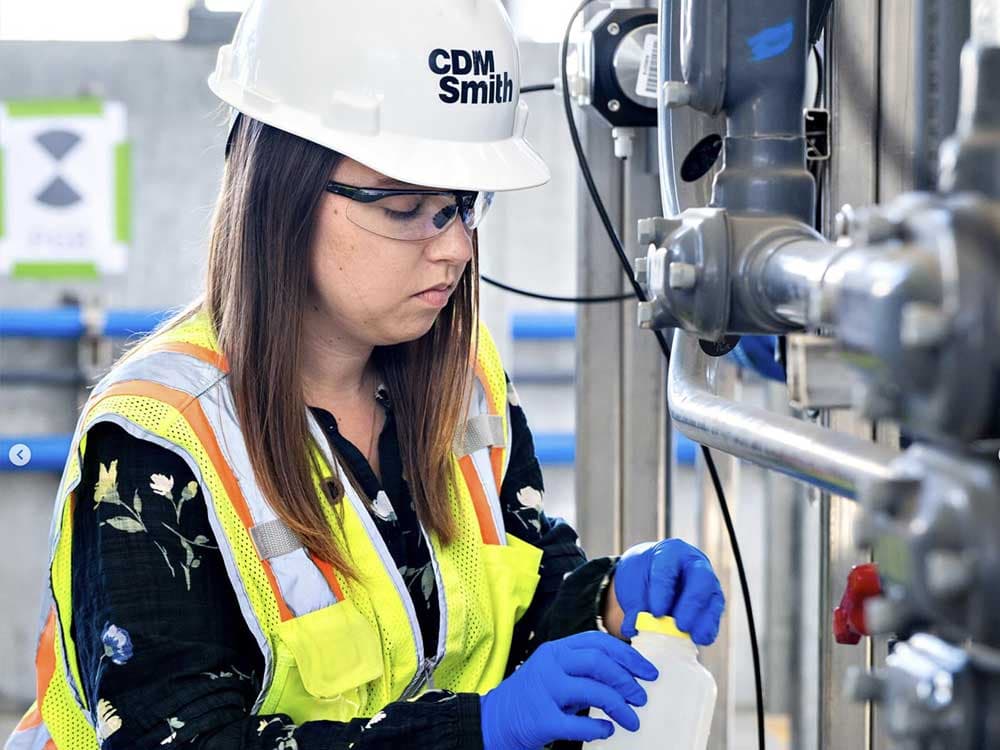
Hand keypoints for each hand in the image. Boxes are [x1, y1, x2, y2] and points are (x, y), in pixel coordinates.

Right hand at [479, 631, 658, 749]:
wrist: (492, 720)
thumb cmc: (530, 697)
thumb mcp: (554, 672)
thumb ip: (581, 668)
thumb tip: (626, 674)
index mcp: (556, 650)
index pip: (599, 642)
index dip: (628, 656)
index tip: (648, 672)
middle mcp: (550, 665)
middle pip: (599, 662)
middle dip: (628, 680)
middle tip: (642, 698)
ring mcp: (544, 691)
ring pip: (594, 691)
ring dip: (620, 707)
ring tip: (632, 720)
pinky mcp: (541, 719)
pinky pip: (579, 723)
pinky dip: (600, 728)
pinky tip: (607, 731)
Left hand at [611, 539, 724, 644]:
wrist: (649, 576)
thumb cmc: (642, 576)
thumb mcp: (633, 584)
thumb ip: (635, 606)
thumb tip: (633, 629)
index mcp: (670, 552)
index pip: (668, 568)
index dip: (662, 591)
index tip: (656, 612)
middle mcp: (694, 564)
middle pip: (701, 579)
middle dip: (691, 603)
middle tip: (680, 625)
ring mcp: (706, 583)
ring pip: (713, 598)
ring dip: (704, 619)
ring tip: (694, 637)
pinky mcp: (712, 602)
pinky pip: (715, 614)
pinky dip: (709, 628)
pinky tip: (701, 639)